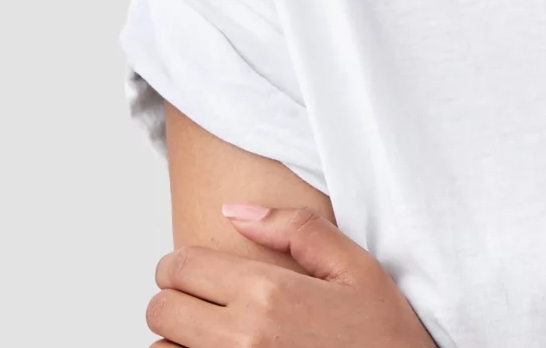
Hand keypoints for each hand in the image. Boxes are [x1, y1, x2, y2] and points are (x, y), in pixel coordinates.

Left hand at [146, 203, 437, 347]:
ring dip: (178, 339)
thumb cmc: (384, 337)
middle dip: (177, 298)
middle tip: (205, 300)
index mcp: (267, 293)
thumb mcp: (355, 268)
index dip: (183, 263)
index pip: (180, 266)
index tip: (199, 270)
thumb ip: (295, 229)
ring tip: (211, 334)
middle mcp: (242, 338)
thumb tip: (235, 210)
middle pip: (161, 308)